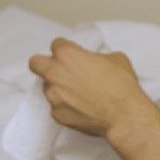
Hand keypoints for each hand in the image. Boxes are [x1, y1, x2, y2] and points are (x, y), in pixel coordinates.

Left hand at [28, 39, 159, 139]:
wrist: (124, 115)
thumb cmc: (121, 86)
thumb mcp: (115, 58)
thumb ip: (96, 56)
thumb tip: (94, 61)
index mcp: (67, 55)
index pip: (56, 45)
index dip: (66, 50)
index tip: (72, 56)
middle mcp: (54, 73)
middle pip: (35, 63)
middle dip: (44, 65)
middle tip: (59, 71)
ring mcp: (53, 95)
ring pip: (47, 87)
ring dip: (58, 88)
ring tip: (79, 94)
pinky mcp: (56, 114)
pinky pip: (57, 107)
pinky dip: (66, 107)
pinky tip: (81, 108)